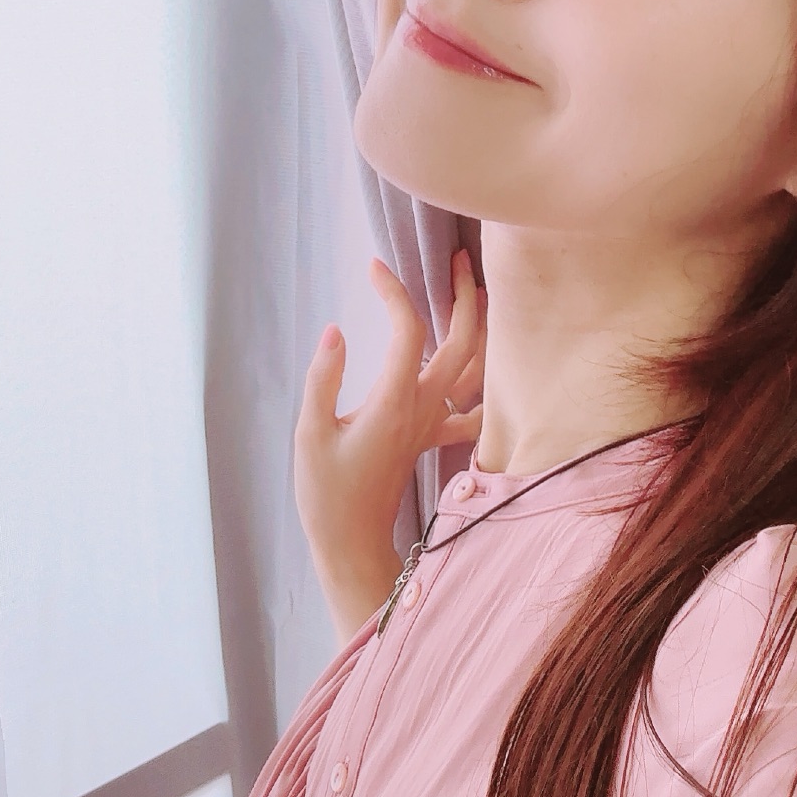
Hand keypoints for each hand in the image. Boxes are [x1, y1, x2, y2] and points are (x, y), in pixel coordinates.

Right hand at [295, 247, 486, 641]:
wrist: (352, 540)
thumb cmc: (326, 492)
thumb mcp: (310, 433)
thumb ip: (323, 378)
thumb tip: (333, 330)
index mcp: (393, 403)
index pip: (408, 331)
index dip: (395, 292)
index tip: (374, 267)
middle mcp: (423, 409)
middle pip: (463, 341)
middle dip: (465, 293)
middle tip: (457, 256)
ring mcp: (434, 424)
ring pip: (478, 368)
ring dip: (483, 327)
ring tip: (479, 290)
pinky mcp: (432, 437)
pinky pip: (473, 405)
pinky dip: (485, 378)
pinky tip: (486, 360)